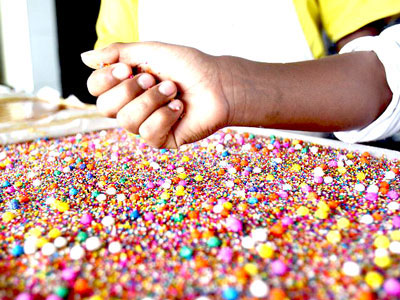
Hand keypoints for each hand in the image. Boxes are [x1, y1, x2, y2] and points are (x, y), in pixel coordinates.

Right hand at [81, 42, 230, 148]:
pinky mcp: (161, 140)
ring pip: (127, 121)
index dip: (106, 80)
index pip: (95, 88)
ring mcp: (145, 125)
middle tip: (154, 79)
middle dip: (130, 90)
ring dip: (152, 100)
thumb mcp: (151, 51)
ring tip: (173, 90)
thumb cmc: (188, 67)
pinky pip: (148, 133)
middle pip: (105, 108)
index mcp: (125, 85)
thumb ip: (118, 52)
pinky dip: (165, 116)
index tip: (127, 68)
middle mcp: (131, 106)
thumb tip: (84, 57)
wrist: (219, 84)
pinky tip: (180, 108)